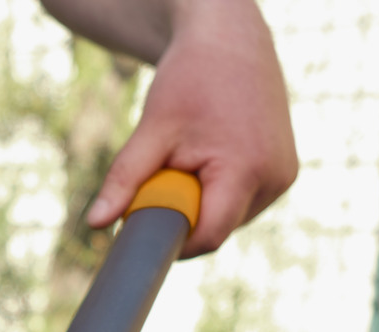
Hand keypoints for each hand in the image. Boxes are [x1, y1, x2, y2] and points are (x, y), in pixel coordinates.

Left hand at [86, 0, 297, 257]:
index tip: (144, 230)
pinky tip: (212, 156)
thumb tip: (95, 223)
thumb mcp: (152, 130)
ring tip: (192, 157)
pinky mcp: (283, 173)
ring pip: (229, 218)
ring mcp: (283, 177)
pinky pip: (242, 203)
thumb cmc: (191, 79)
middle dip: (185, 215)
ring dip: (202, 203)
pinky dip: (218, 191)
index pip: (208, 237)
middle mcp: (275, 180)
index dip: (172, 243)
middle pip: (217, 229)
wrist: (230, 42)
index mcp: (247, 170)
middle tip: (166, 174)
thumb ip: (125, 179)